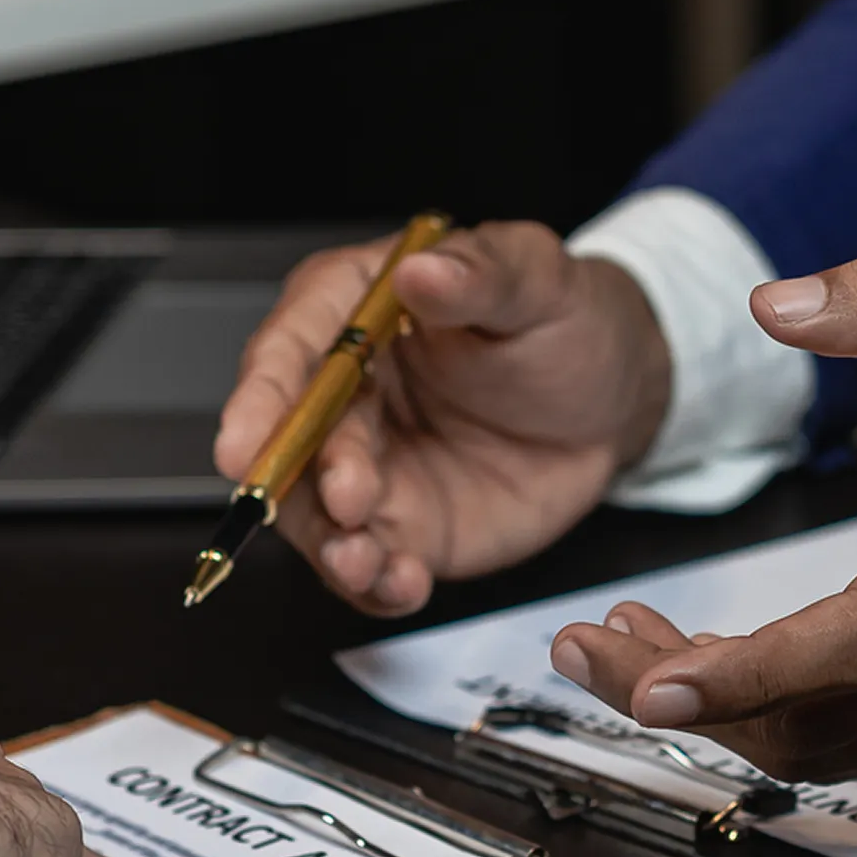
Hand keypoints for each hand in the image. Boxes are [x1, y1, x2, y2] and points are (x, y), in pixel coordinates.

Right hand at [214, 221, 672, 615]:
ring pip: (315, 516)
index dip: (260, 397)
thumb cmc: (563, 323)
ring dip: (331, 545)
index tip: (243, 439)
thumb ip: (481, 274)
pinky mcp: (402, 527)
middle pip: (286, 443)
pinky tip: (403, 583)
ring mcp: (366, 468)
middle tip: (350, 499)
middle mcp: (342, 395)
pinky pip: (369, 566)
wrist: (613, 400)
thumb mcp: (537, 279)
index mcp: (352, 311)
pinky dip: (376, 585)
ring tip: (367, 561)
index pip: (286, 352)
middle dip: (301, 479)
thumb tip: (423, 272)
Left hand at [544, 251, 856, 781]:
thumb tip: (778, 299)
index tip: (652, 676)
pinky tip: (721, 668)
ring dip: (716, 712)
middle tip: (586, 649)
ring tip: (631, 648)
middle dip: (679, 698)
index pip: (852, 646)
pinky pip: (854, 749)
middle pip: (806, 721)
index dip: (746, 672)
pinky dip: (772, 721)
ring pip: (820, 748)